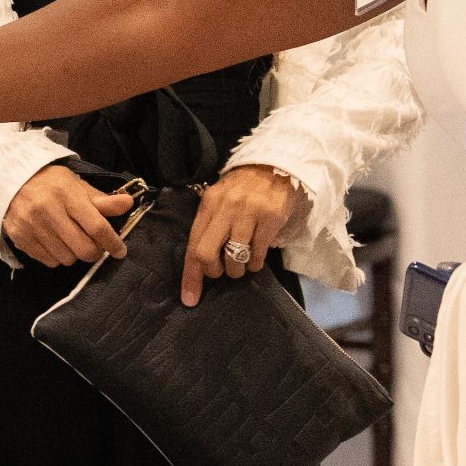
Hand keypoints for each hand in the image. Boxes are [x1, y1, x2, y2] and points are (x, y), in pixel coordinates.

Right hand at [1, 165, 132, 266]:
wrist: (7, 179)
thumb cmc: (48, 182)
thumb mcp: (75, 184)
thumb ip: (101, 199)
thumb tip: (128, 204)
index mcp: (66, 194)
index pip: (96, 226)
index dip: (112, 242)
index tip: (120, 251)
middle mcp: (47, 210)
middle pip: (83, 249)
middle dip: (95, 252)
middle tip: (94, 245)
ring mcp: (31, 226)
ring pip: (67, 259)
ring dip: (74, 254)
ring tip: (70, 239)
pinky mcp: (20, 238)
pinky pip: (49, 261)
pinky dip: (57, 256)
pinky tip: (54, 242)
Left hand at [181, 164, 301, 306]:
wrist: (275, 166)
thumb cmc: (243, 190)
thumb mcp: (220, 202)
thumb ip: (209, 227)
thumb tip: (199, 264)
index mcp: (207, 205)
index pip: (192, 245)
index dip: (190, 276)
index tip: (190, 299)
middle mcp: (225, 208)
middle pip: (206, 253)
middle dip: (213, 271)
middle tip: (222, 271)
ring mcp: (248, 212)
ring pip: (234, 257)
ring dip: (238, 269)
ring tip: (242, 262)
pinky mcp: (270, 218)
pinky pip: (258, 254)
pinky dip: (256, 263)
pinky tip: (256, 256)